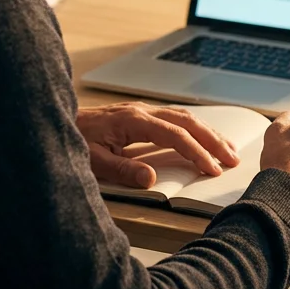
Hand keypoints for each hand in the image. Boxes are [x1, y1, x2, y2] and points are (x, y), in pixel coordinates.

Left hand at [77, 103, 241, 188]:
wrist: (56, 120)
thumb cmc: (72, 142)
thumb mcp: (92, 161)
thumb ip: (122, 170)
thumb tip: (151, 178)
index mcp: (132, 120)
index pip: (174, 135)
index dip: (196, 152)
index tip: (212, 169)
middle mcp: (141, 111)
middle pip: (187, 122)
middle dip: (213, 140)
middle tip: (233, 160)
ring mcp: (141, 110)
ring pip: (184, 117)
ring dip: (208, 133)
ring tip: (229, 150)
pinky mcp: (140, 115)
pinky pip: (174, 118)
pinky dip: (195, 128)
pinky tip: (204, 137)